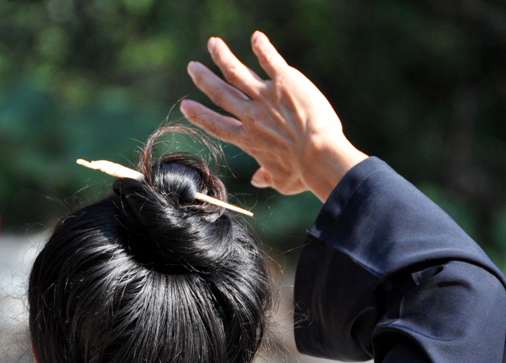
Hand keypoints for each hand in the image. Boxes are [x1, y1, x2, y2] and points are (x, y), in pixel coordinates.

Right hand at [180, 31, 367, 201]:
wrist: (319, 155)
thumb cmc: (303, 173)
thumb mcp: (282, 182)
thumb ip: (267, 177)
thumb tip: (258, 180)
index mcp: (248, 140)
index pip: (217, 125)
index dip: (200, 115)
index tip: (186, 105)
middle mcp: (251, 115)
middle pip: (221, 93)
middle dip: (204, 79)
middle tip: (193, 67)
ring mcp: (266, 96)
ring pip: (236, 72)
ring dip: (223, 56)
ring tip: (213, 44)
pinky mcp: (285, 81)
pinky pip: (270, 60)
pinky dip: (262, 47)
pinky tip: (257, 37)